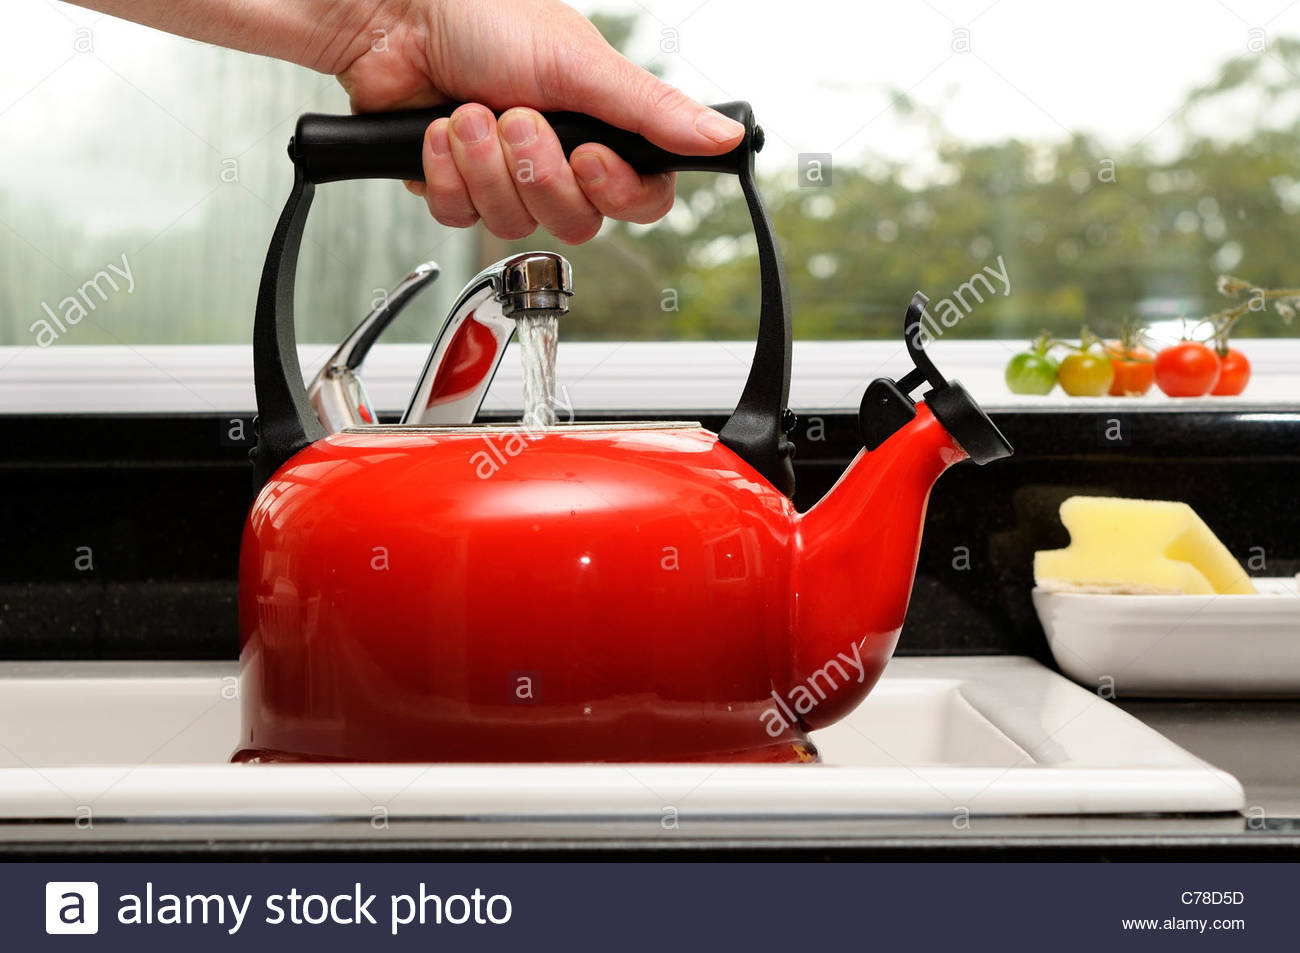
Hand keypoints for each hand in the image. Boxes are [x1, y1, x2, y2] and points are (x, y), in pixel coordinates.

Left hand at [335, 0, 744, 242]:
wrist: (395, 17)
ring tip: (468, 113)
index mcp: (599, 127)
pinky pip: (461, 216)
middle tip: (515, 118)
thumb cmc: (485, 19)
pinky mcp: (456, 187)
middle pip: (575, 220)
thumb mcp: (582, 65)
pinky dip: (445, 172)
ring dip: (485, 166)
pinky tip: (437, 130)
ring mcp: (505, 177)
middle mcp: (557, 158)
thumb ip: (654, 112)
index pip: (639, 198)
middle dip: (537, 172)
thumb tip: (726, 136)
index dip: (616, 192)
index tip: (588, 157)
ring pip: (514, 222)